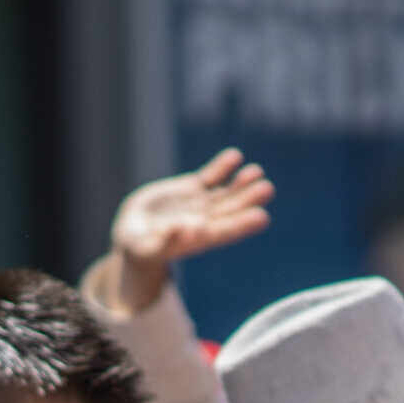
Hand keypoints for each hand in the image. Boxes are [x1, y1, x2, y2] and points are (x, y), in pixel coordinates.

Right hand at [104, 149, 272, 312]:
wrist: (136, 231)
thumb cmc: (143, 246)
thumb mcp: (150, 246)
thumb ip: (167, 239)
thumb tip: (187, 230)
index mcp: (201, 239)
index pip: (227, 231)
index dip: (244, 224)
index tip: (262, 217)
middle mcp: (208, 219)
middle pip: (232, 209)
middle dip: (249, 199)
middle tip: (267, 189)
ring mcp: (202, 202)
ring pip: (226, 191)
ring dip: (241, 181)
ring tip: (256, 171)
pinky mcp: (192, 188)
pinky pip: (210, 176)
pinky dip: (221, 167)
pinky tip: (235, 156)